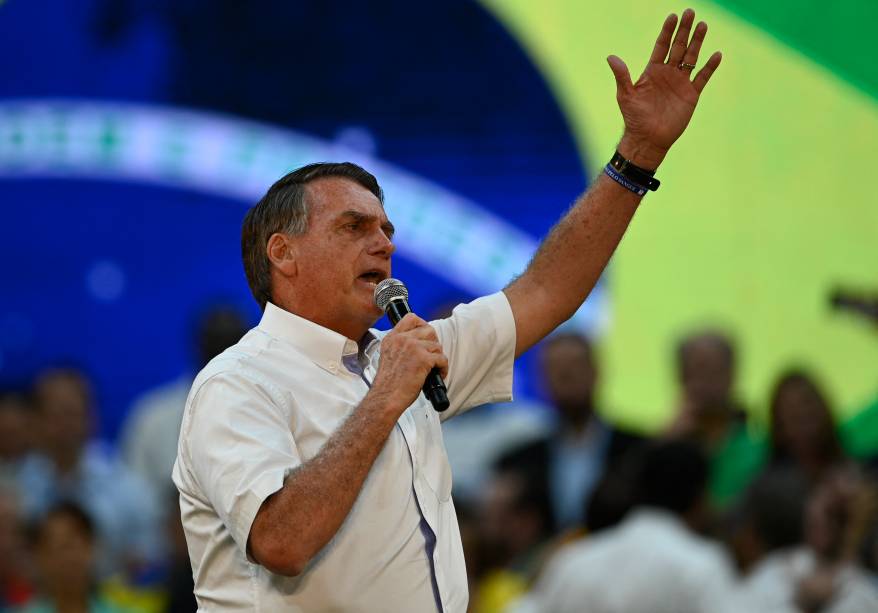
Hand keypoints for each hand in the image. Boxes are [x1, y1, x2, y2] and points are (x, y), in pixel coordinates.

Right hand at [371, 314, 447, 414]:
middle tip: (432, 355)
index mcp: (392, 338)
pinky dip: (443, 368)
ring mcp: (413, 347)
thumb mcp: (389, 357)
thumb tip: (419, 344)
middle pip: (429, 329)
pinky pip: (442, 358)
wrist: (386, 398)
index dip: (423, 325)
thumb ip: (400, 346)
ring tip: (435, 368)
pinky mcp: (423, 359)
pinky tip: (438, 374)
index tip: (426, 337)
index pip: (411, 318)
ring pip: (437, 345)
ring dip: (438, 357)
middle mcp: (402, 339)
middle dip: (434, 343)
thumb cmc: (388, 384)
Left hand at [607, 8, 721, 168]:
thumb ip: (622, 76)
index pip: (661, 46)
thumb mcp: (626, 95)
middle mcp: (667, 73)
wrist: (648, 139)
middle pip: (678, 47)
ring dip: (697, 42)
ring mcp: (680, 83)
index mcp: (652, 70)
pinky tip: (716, 55)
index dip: (667, 31)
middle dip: (684, 30)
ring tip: (703, 25)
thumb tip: (611, 57)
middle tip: (691, 12)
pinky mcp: (691, 94)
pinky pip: (702, 77)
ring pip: (691, 57)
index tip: (673, 16)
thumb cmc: (634, 118)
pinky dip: (709, 67)